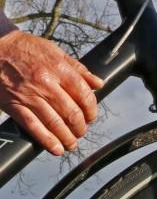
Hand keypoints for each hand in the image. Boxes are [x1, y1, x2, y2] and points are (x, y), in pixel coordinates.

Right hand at [0, 30, 102, 154]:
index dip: (92, 110)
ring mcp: (29, 96)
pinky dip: (47, 141)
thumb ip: (78, 69)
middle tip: (81, 131)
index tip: (91, 117)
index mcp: (58, 69)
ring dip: (68, 138)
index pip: (84, 95)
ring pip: (55, 123)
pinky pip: (34, 127)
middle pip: (72, 113)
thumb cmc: (25, 49)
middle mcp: (46, 84)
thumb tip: (99, 84)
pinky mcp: (15, 105)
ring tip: (72, 143)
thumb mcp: (54, 51)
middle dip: (81, 127)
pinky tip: (57, 149)